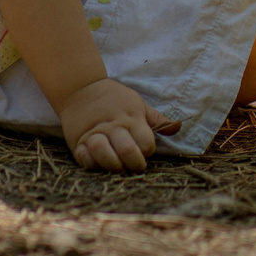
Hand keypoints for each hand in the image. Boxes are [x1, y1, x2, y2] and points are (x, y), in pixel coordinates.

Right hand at [59, 77, 177, 172]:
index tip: (144, 150)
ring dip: (113, 165)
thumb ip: (157, 118)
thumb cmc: (112, 98)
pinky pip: (84, 158)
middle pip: (127, 151)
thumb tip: (178, 127)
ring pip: (104, 154)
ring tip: (117, 167)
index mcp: (130, 117)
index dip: (147, 150)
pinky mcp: (77, 141)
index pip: (146, 142)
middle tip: (135, 167)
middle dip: (135, 165)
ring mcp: (94, 134)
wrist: (79, 88)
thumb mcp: (136, 103)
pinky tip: (99, 163)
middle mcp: (113, 126)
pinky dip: (93, 164)